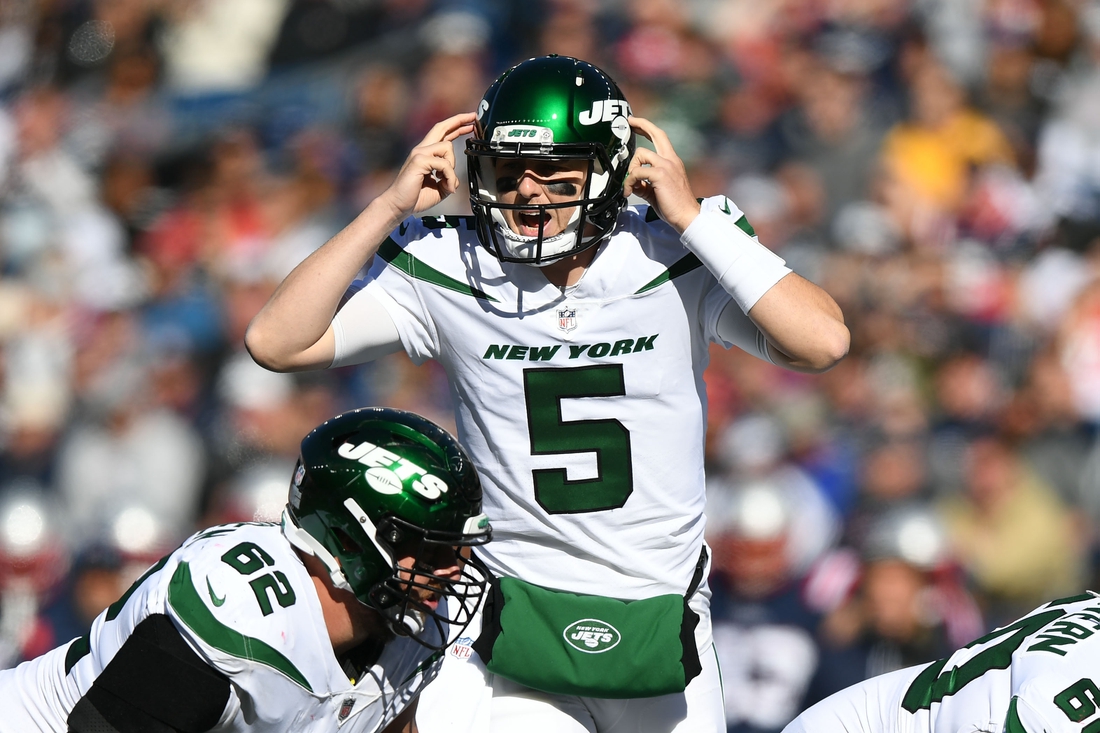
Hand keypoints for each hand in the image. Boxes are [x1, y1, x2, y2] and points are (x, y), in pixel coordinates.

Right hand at [379, 112, 476, 219]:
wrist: (399, 206)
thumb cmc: (415, 197)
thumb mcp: (440, 188)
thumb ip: (450, 180)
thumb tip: (456, 179)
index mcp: (427, 154)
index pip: (442, 134)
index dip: (456, 126)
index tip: (469, 123)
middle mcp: (422, 150)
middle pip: (441, 127)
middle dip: (459, 120)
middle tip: (473, 117)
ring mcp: (419, 153)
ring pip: (447, 147)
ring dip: (453, 166)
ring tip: (448, 183)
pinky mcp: (418, 160)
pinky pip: (444, 163)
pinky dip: (450, 176)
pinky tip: (446, 186)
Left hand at [623, 117, 700, 232]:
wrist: (687, 216)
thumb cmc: (674, 206)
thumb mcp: (656, 191)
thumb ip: (644, 183)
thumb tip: (631, 182)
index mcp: (672, 161)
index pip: (661, 138)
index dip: (647, 128)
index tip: (636, 123)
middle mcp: (671, 160)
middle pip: (657, 133)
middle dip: (641, 124)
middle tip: (629, 123)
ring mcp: (667, 165)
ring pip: (640, 154)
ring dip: (631, 169)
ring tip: (630, 186)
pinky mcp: (660, 174)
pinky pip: (637, 172)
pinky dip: (630, 182)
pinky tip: (630, 191)